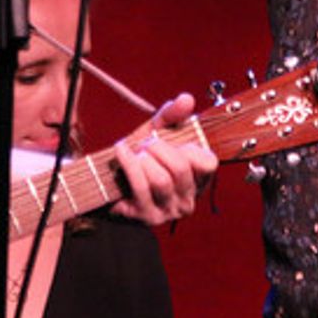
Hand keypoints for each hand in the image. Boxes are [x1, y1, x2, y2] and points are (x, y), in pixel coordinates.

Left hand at [111, 93, 217, 224]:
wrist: (108, 181)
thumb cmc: (141, 157)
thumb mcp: (157, 132)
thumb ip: (172, 115)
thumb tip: (186, 99)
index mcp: (198, 181)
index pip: (209, 163)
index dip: (190, 147)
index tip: (173, 141)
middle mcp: (188, 201)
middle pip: (180, 169)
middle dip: (158, 149)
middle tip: (146, 143)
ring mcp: (168, 212)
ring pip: (161, 180)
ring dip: (143, 159)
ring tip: (135, 152)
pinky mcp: (147, 217)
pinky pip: (141, 187)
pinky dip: (129, 163)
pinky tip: (122, 151)